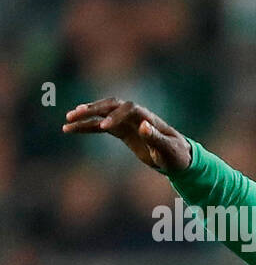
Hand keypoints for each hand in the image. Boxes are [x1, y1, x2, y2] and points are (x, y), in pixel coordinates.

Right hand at [63, 97, 191, 173]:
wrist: (178, 158)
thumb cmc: (177, 154)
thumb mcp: (169, 149)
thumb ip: (156, 137)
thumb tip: (142, 125)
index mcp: (148, 117)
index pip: (128, 109)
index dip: (116, 116)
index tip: (105, 127)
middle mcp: (135, 116)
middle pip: (110, 106)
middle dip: (93, 109)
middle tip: (75, 114)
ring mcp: (127, 122)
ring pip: (102, 115)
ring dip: (85, 117)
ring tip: (67, 122)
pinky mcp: (121, 131)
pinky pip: (100, 126)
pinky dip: (86, 127)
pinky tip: (70, 129)